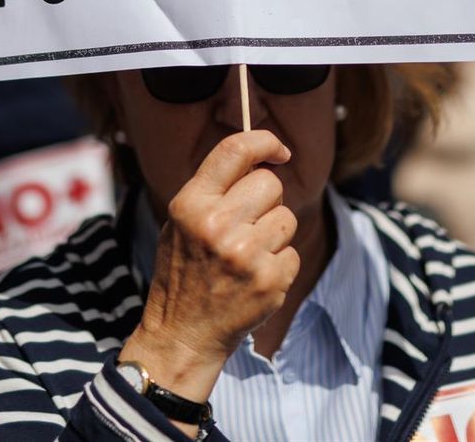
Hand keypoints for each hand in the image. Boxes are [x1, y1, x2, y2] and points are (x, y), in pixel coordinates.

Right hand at [119, 131, 297, 428]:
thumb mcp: (181, 222)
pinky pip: (293, 253)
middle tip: (248, 223)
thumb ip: (215, 189)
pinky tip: (255, 278)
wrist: (183, 332)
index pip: (235, 151)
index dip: (264, 141)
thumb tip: (262, 156)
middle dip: (266, 199)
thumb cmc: (184, 270)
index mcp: (192, 204)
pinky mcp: (270, 281)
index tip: (279, 149)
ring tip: (248, 255)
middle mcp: (217, 225)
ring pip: (286, 218)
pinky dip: (280, 265)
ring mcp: (246, 255)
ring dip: (274, 234)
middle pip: (270, 183)